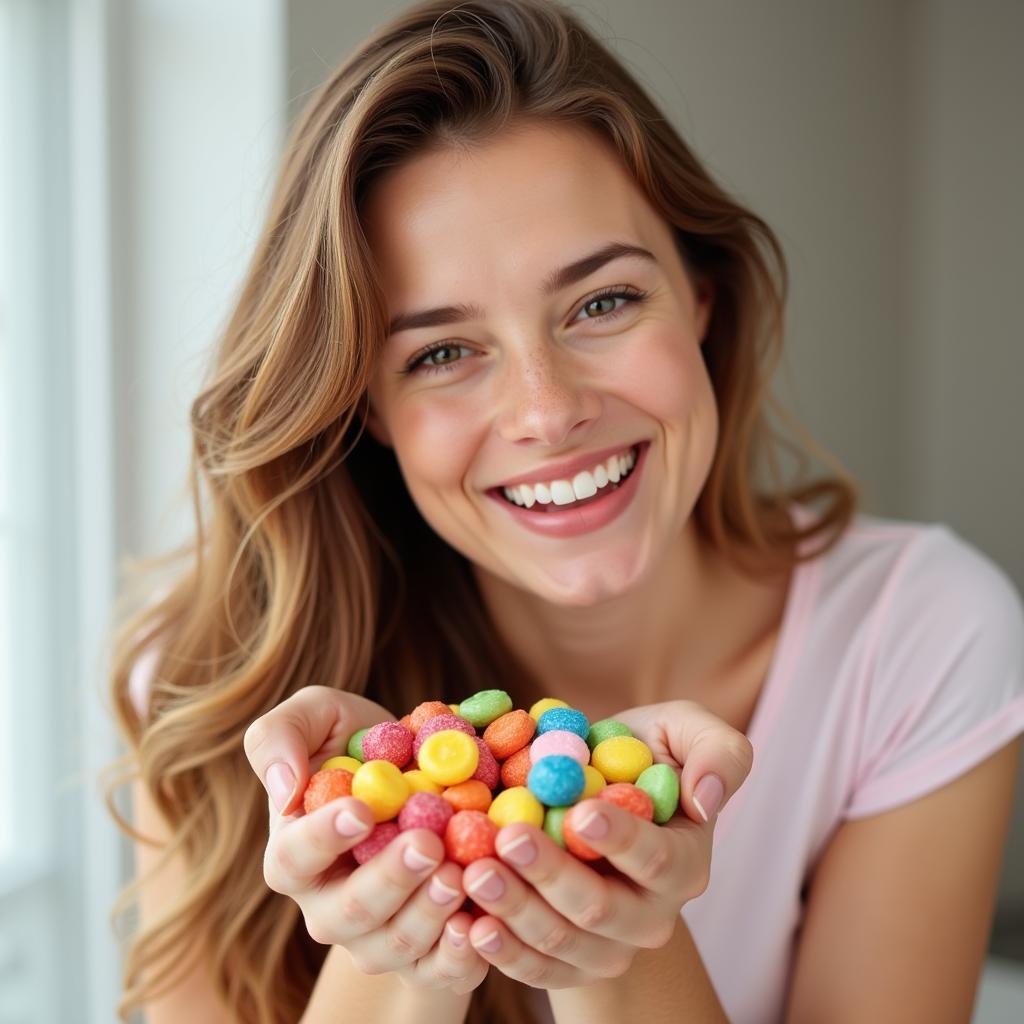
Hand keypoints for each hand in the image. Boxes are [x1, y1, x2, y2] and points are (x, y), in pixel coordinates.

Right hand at [243, 686, 489, 992]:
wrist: (424, 774)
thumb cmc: (362, 742)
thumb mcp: (318, 715)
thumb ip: (282, 735)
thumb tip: (285, 787)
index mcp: (294, 853)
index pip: (294, 857)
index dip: (323, 838)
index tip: (361, 810)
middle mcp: (328, 904)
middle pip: (347, 912)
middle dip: (388, 880)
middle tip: (428, 844)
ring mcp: (377, 935)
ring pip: (393, 945)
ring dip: (427, 915)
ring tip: (461, 875)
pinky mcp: (427, 953)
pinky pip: (439, 970)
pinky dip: (460, 956)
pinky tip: (481, 924)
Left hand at [459, 700, 752, 987]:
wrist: (594, 795)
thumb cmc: (640, 754)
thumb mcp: (684, 731)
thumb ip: (717, 752)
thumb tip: (707, 799)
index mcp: (684, 863)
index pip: (656, 858)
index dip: (620, 838)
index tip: (579, 811)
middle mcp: (652, 915)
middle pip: (600, 907)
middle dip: (551, 874)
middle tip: (507, 838)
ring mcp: (609, 946)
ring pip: (561, 941)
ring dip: (515, 910)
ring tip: (474, 873)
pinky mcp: (566, 963)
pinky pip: (535, 969)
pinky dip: (499, 952)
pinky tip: (464, 923)